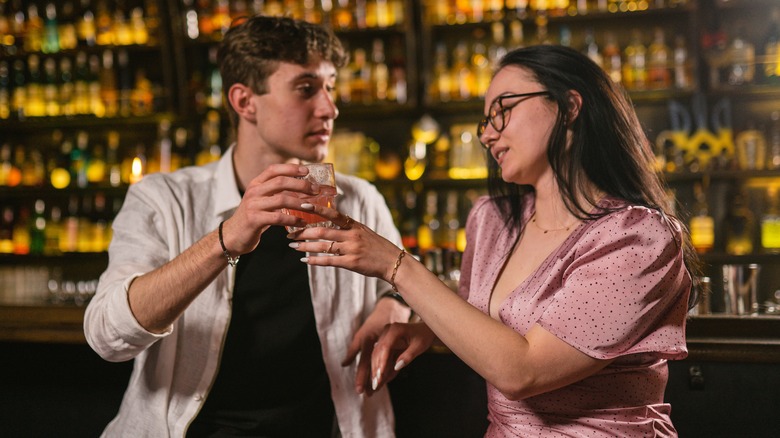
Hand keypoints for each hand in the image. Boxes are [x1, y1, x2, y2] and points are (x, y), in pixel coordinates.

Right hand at [221, 163, 320, 254]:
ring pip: (281, 199)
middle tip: (316, 190)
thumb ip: (277, 193)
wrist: (233, 236)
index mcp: (256, 184)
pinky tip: (302, 222)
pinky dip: (293, 220)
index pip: (274, 169)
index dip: (291, 168)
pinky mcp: (254, 220)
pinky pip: (278, 218)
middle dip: (301, 185)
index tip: (307, 170)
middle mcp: (254, 191)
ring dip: (300, 203)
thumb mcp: (263, 201)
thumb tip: (303, 188)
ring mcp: (253, 205)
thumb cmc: (254, 217)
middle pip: (280, 182)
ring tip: (312, 207)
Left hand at [287, 204, 401, 282]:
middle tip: (290, 233)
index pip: (333, 213)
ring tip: (293, 246)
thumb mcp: (364, 231)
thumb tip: (329, 220)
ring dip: (305, 246)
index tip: (302, 205)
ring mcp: (351, 249)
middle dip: (304, 232)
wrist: (393, 262)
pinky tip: (305, 260)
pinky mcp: (351, 263)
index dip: (316, 209)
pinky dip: (315, 260)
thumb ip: (347, 226)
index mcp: (354, 225)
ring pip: (322, 246)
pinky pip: (329, 261)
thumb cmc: (377, 246)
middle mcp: (351, 235)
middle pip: (322, 231)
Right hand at [368, 322, 435, 391]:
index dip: (381, 362)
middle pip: (377, 352)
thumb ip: (408, 356)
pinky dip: (382, 369)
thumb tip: (397, 367)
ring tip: (375, 386)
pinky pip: (381, 358)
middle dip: (376, 370)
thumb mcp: (419, 346)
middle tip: (375, 385)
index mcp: (394, 330)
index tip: (380, 376)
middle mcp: (387, 332)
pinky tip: (381, 380)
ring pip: (376, 356)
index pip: (384, 347)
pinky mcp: (385, 344)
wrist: (425, 330)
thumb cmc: (424, 336)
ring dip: (376, 371)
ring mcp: (385, 338)